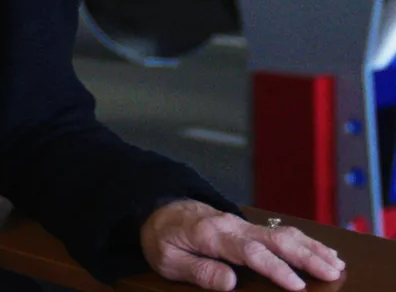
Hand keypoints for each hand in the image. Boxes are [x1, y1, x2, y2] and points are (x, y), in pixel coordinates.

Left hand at [139, 199, 345, 290]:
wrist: (158, 210)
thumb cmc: (163, 239)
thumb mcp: (169, 260)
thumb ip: (199, 271)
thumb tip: (231, 282)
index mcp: (211, 234)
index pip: (250, 252)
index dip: (276, 268)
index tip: (299, 286)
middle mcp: (231, 225)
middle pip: (274, 239)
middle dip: (306, 256)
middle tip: (333, 273)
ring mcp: (241, 223)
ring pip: (281, 233)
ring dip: (311, 247)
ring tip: (336, 264)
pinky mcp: (246, 226)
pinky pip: (278, 232)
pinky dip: (303, 240)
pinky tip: (321, 251)